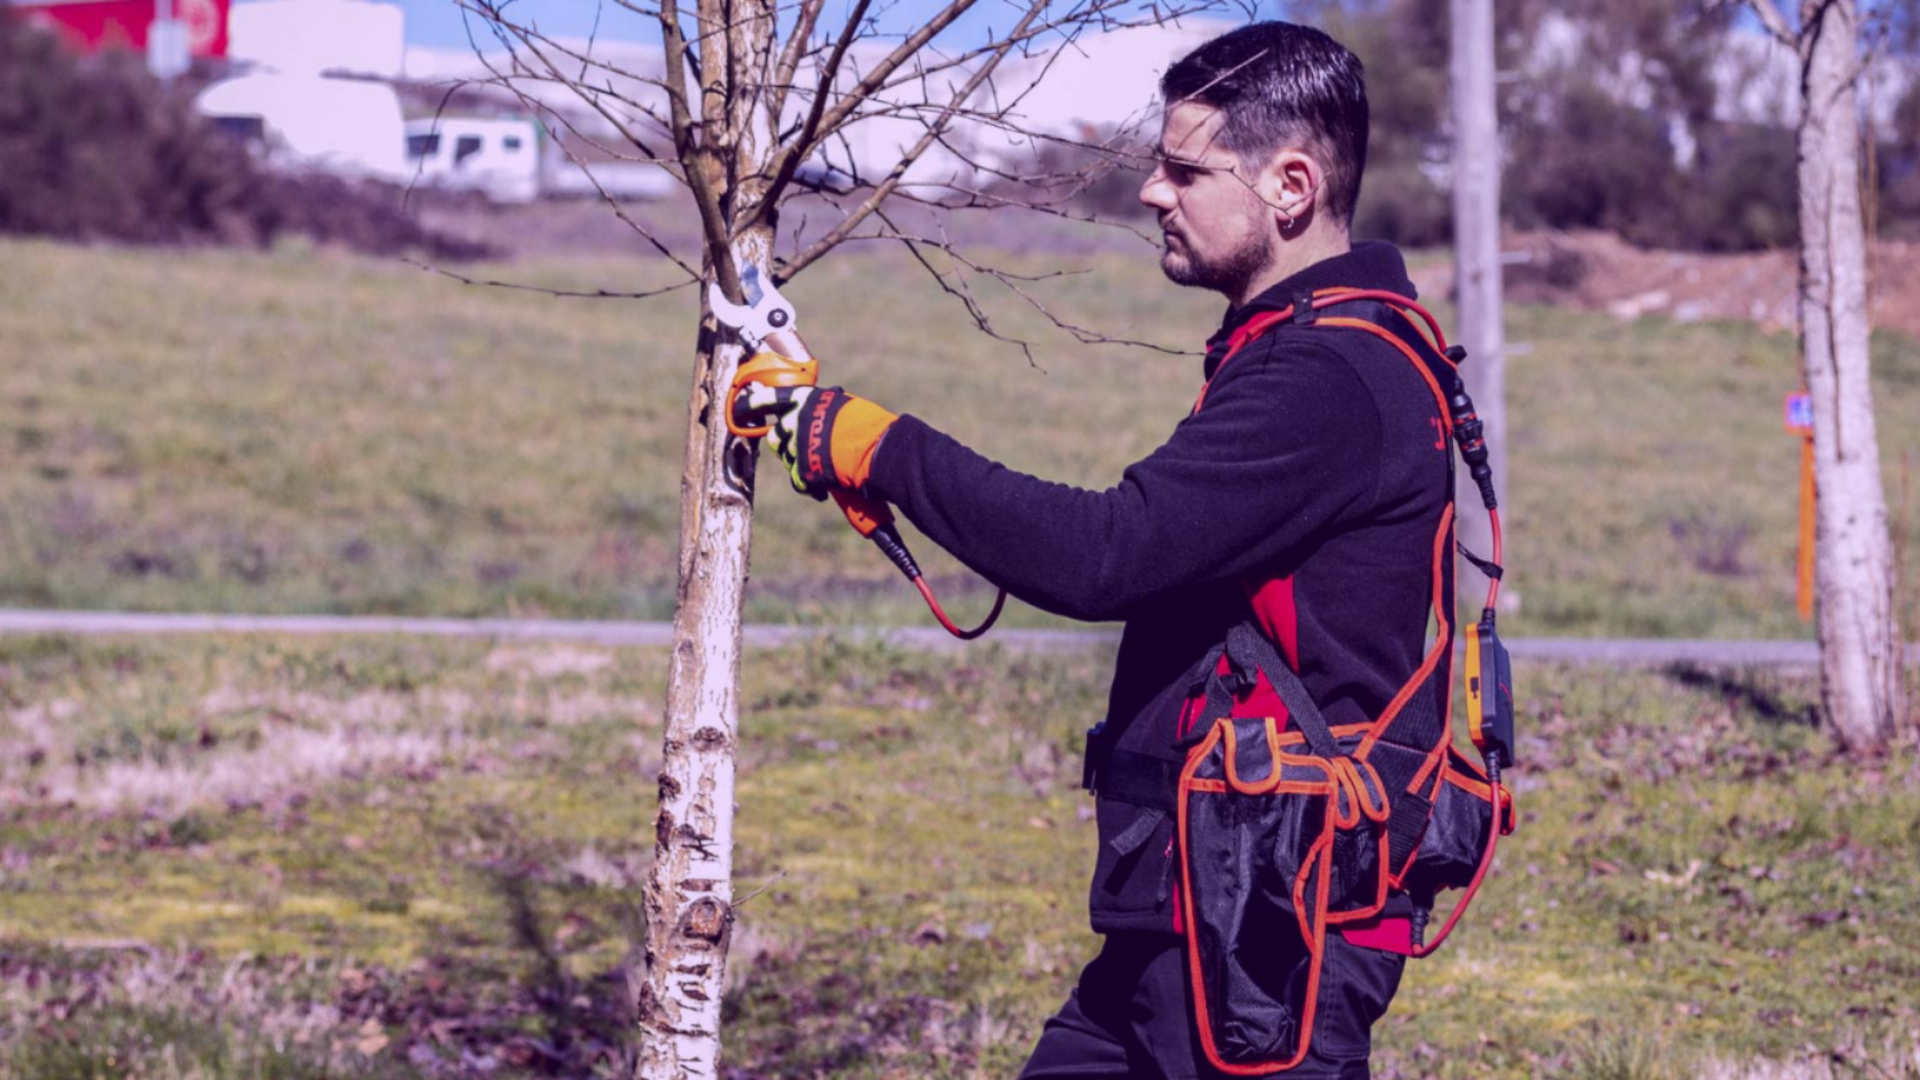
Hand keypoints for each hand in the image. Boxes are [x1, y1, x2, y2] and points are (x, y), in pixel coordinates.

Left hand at [737, 384, 897, 497]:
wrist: (877, 449)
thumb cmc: (868, 424)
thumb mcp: (841, 405)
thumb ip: (820, 410)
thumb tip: (814, 418)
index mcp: (804, 399)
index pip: (768, 398)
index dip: (752, 404)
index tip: (741, 407)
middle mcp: (795, 420)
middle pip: (774, 436)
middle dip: (784, 445)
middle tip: (801, 450)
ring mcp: (796, 446)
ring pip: (788, 460)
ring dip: (801, 466)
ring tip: (824, 471)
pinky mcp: (802, 470)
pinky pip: (798, 482)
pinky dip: (811, 487)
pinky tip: (824, 488)